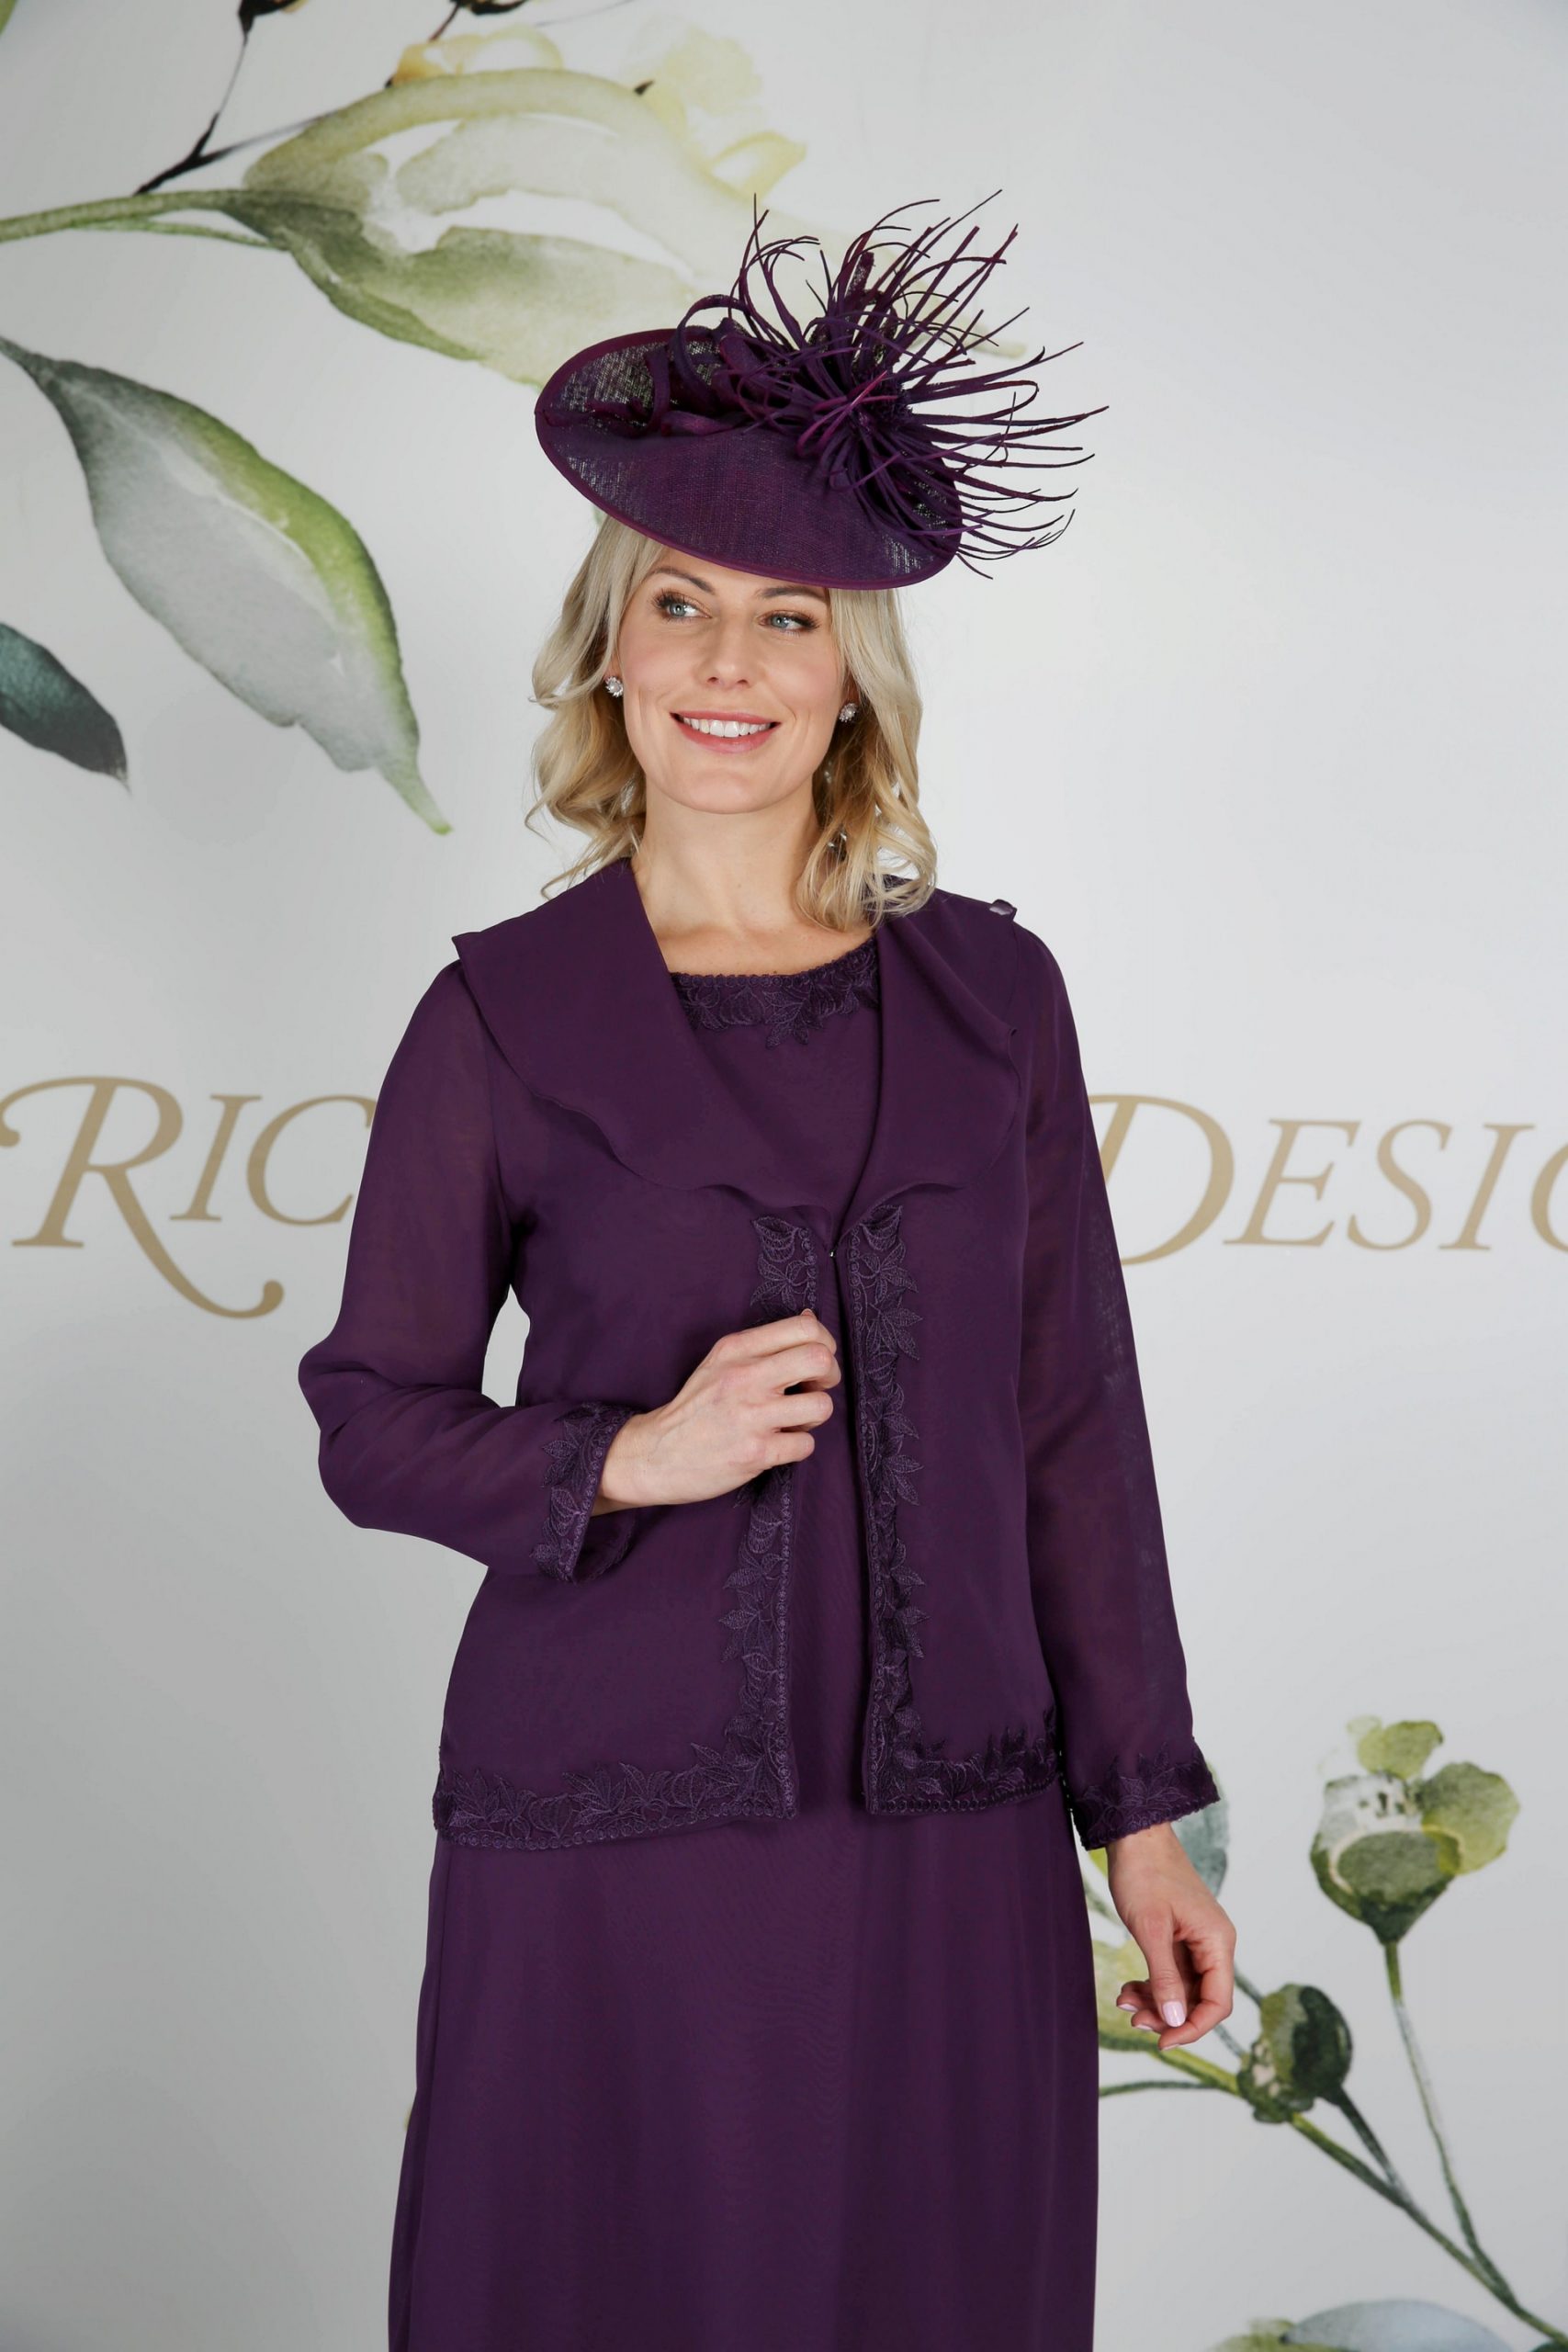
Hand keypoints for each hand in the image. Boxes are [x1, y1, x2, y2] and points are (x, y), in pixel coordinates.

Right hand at [592, 1309, 839, 1511]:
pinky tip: (777, 1445)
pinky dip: (797, 1447)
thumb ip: (765, 1342)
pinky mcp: (756, 1453)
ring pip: (821, 1406)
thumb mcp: (721, 1361)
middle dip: (830, 1376)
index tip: (814, 1363)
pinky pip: (806, 1445)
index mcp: (737, 1349)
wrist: (657, 1454)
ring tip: (792, 1421)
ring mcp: (751, 1416)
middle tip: (814, 1389)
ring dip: (813, 1417)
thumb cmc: (696, 1407)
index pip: (805, 1327)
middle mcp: (744, 1377)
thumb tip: (810, 1318)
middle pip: (820, 1360)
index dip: (824, 1344)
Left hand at [1106, 1819, 1235, 2050]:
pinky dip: (1151, 1983)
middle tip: (1134, 2020)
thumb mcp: (1150, 1930)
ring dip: (1156, 2001)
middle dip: (1169, 2014)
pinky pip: (1171, 1972)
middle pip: (1199, 1998)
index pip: (1218, 2002)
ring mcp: (1196, 1940)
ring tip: (1124, 2002)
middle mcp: (1213, 1944)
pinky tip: (1127, 1989)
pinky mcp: (1179, 1936)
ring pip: (1182, 1988)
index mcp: (1217, 1941)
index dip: (1193, 2027)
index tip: (1163, 2041)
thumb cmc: (1145, 1874)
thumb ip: (1165, 1977)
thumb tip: (1176, 2019)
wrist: (1134, 1834)